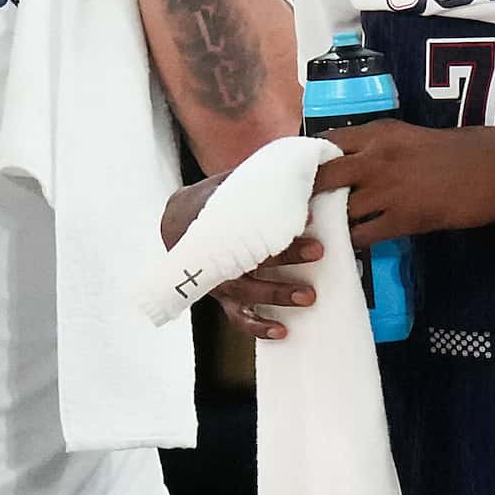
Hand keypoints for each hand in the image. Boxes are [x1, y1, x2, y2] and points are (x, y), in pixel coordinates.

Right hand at [159, 176, 321, 343]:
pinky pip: (239, 317)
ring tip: (308, 296)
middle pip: (251, 260)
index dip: (278, 226)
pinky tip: (282, 330)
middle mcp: (218, 258)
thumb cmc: (210, 201)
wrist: (177, 221)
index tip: (308, 219)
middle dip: (287, 258)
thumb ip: (253, 179)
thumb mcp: (225, 184)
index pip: (249, 230)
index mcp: (219, 228)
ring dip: (277, 295)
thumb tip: (295, 163)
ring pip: (247, 293)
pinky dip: (258, 326)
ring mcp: (220, 281)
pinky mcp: (224, 297)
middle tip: (317, 251)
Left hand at [314, 119, 494, 241]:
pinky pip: (363, 235)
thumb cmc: (471, 150)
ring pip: (337, 209)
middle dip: (305, 194)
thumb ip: (385, 148)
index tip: (300, 175)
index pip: (325, 141)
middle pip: (321, 176)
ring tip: (317, 234)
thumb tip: (358, 165)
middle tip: (297, 210)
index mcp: (381, 131)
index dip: (308, 160)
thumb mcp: (418, 138)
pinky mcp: (405, 218)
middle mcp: (378, 156)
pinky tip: (350, 248)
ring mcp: (389, 188)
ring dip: (326, 223)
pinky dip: (353, 243)